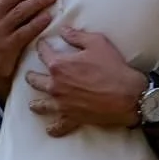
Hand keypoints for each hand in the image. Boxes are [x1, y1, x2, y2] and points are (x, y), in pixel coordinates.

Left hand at [24, 28, 146, 137]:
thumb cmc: (113, 68)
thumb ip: (77, 36)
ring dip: (36, 103)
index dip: (42, 46)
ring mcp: (61, 104)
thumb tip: (64, 30)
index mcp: (59, 65)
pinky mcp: (72, 118)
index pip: (43, 53)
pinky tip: (50, 128)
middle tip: (30, 75)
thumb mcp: (97, 43)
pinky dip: (53, 128)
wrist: (128, 96)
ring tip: (33, 103)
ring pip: (41, 105)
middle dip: (31, 76)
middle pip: (35, 80)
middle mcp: (55, 86)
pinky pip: (57, 126)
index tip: (42, 44)